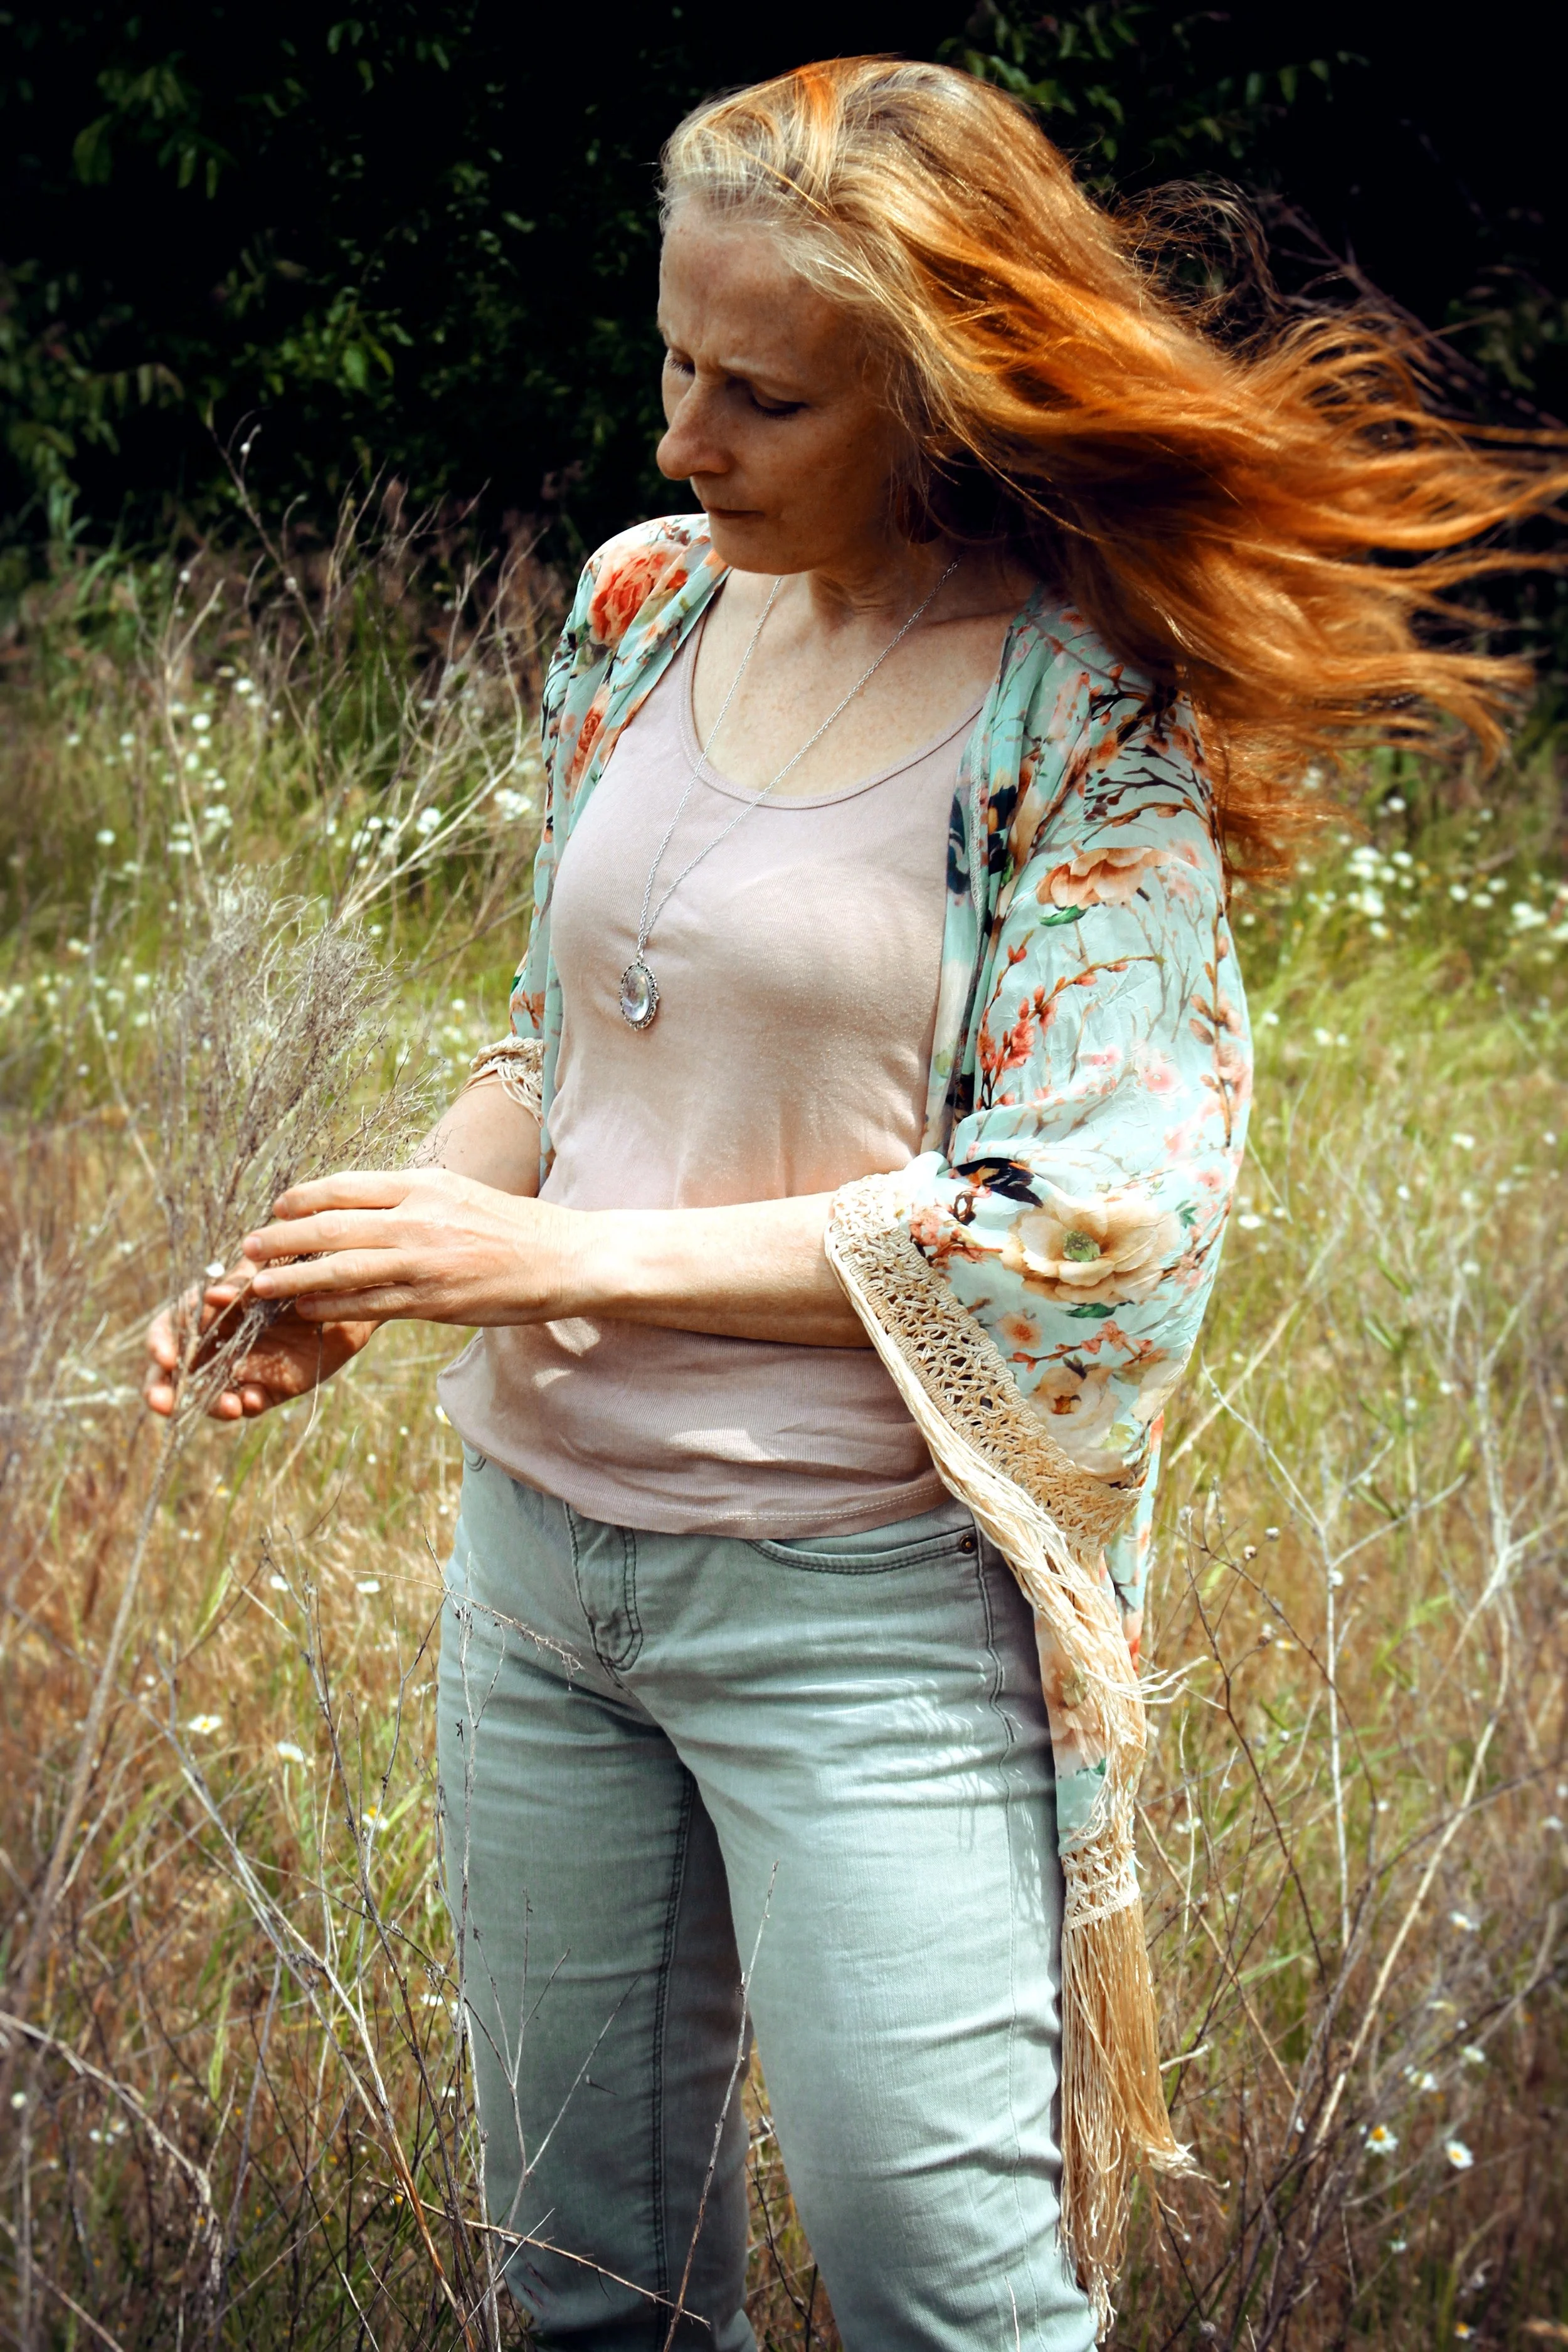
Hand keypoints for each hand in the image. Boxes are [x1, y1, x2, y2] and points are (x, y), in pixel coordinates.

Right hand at [143, 1270, 377, 1420]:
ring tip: (227, 1405)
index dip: (159, 1344)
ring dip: (210, 1404)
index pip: (169, 1330)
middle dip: (160, 1390)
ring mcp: (240, 1368)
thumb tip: (214, 1296)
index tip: (164, 1358)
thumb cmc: (298, 1271)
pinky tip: (252, 1399)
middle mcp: (216, 1344)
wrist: (345, 1292)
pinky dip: (248, 1404)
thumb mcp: (268, 1267)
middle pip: (176, 1373)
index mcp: (207, 1312)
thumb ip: (241, 1282)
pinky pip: (250, 1402)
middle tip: (159, 1403)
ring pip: (209, 1395)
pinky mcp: (269, 1386)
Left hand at [239, 1167, 576, 1325]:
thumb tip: (356, 1203)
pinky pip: (370, 1305)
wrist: (561, 1257)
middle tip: (248, 1247)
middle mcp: (418, 1219)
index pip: (345, 1186)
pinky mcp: (434, 1302)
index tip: (277, 1206)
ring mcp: (424, 1263)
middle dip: (282, 1238)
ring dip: (294, 1278)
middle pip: (332, 1227)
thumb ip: (408, 1197)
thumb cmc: (508, 1226)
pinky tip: (307, 1309)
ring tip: (259, 1285)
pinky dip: (332, 1307)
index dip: (302, 1198)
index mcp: (422, 1185)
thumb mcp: (456, 1193)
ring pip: (343, 1269)